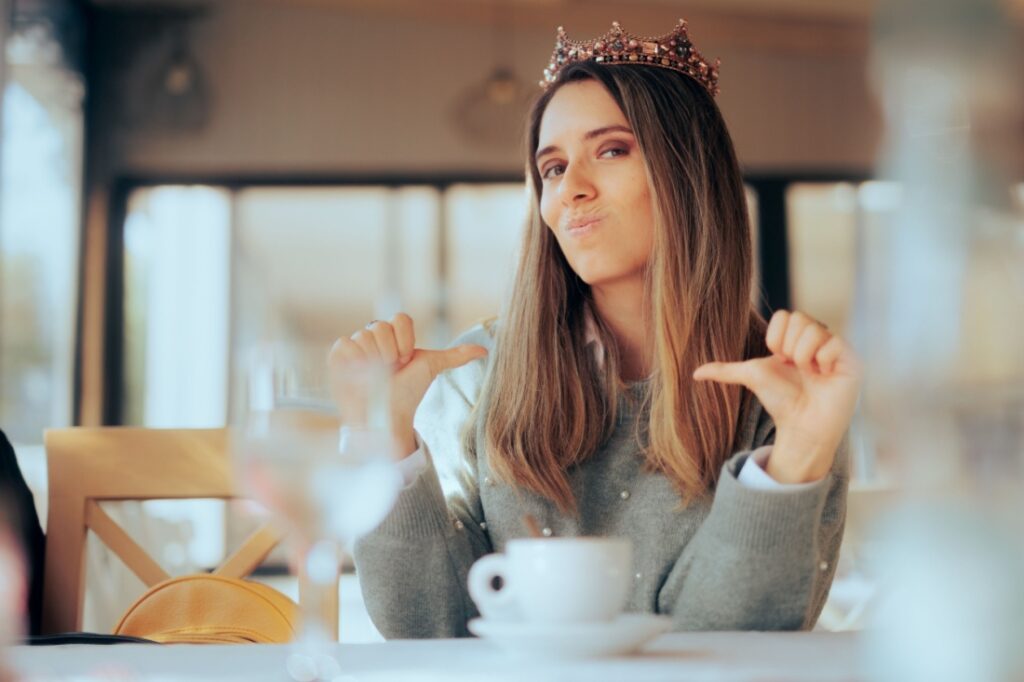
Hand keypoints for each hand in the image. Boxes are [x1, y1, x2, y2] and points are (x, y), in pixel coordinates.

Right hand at [329, 313, 486, 458]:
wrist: (386, 417)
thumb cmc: (407, 392)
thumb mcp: (431, 369)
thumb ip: (455, 356)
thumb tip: (485, 351)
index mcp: (394, 334)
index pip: (400, 319)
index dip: (406, 341)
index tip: (407, 360)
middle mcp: (373, 336)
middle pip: (381, 327)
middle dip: (390, 353)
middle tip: (390, 370)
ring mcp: (355, 345)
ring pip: (364, 336)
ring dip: (373, 360)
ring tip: (374, 376)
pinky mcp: (338, 356)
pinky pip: (344, 344)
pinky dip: (353, 361)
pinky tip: (359, 375)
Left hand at [692, 310, 860, 483]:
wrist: (801, 425)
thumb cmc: (781, 400)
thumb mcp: (752, 378)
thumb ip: (726, 371)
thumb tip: (694, 372)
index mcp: (797, 337)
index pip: (785, 315)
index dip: (776, 339)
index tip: (779, 360)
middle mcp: (819, 337)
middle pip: (800, 319)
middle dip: (789, 348)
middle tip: (796, 368)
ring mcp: (836, 347)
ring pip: (814, 330)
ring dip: (803, 357)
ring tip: (810, 373)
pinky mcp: (851, 359)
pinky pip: (833, 343)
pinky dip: (823, 361)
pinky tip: (825, 375)